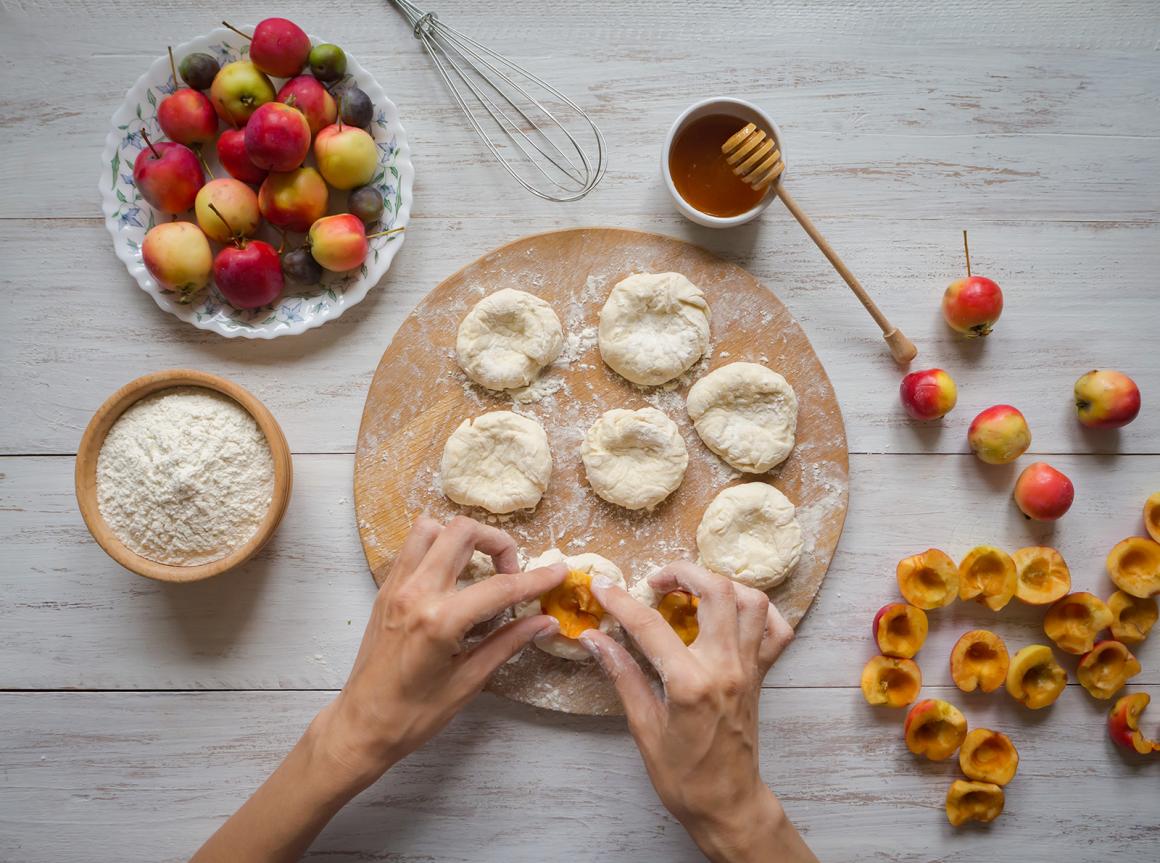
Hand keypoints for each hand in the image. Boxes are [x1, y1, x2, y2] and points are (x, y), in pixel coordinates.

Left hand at [191, 516, 564, 862]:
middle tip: (511, 571)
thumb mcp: (469, 682)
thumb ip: (508, 643)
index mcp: (439, 621)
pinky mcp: (385, 590)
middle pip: (462, 532)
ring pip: (431, 528)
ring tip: (479, 568)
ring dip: (462, 538)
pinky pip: (412, 547)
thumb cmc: (413, 715)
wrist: (360, 726)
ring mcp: (395, 587)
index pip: (500, 587)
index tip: (559, 571)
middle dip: (497, 542)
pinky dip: (437, 548)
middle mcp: (415, 593)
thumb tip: (545, 622)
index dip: (536, 578)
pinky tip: (453, 577)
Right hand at [582, 561, 816, 862]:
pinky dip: (757, 610)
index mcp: (691, 683)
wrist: (727, 803)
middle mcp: (727, 668)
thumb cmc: (682, 775)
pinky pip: (776, 629)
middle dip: (682, 572)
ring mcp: (750, 668)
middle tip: (655, 581)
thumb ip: (622, 674)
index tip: (601, 587)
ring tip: (690, 590)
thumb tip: (593, 639)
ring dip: (719, 584)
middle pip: (716, 591)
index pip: (651, 626)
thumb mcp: (642, 726)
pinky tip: (731, 612)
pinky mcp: (762, 674)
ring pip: (751, 600)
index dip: (621, 601)